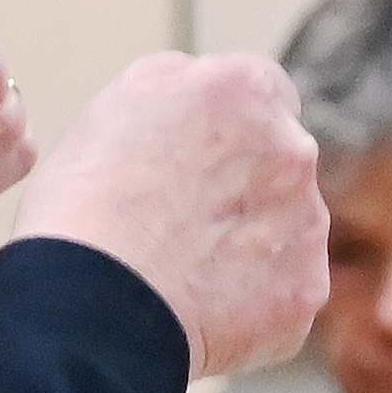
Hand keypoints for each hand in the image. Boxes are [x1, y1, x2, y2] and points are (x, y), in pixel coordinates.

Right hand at [12, 50, 326, 379]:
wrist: (92, 304)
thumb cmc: (85, 204)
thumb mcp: (120, 103)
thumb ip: (182, 89)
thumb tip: (205, 108)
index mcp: (243, 87)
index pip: (261, 90)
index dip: (223, 127)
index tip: (192, 157)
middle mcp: (291, 147)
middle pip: (278, 161)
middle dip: (242, 184)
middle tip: (178, 220)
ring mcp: (306, 221)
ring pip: (286, 227)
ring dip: (249, 241)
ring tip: (180, 269)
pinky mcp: (305, 288)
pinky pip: (283, 289)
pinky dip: (250, 299)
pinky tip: (199, 304)